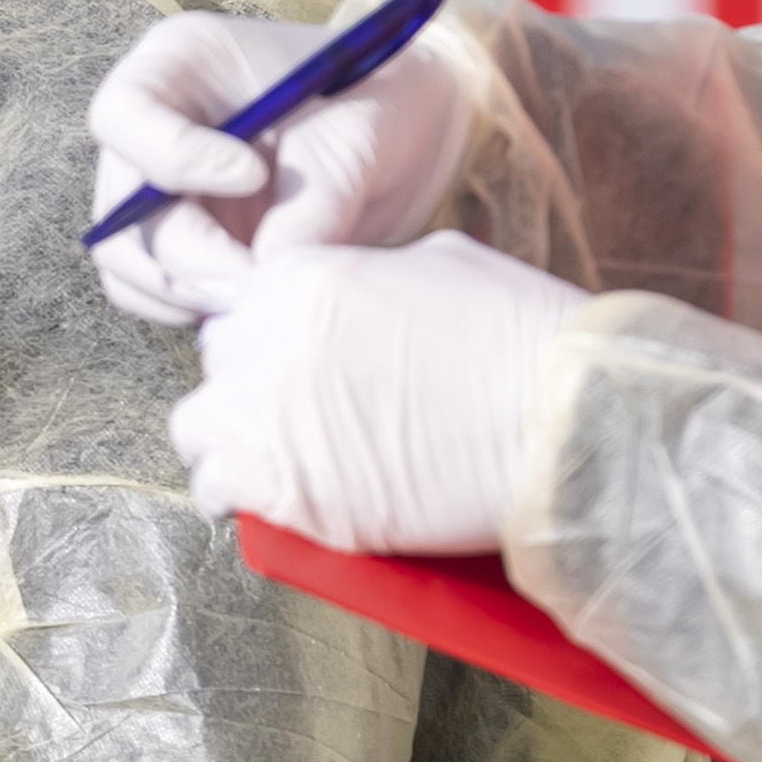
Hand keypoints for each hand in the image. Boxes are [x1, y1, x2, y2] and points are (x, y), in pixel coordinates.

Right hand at [85, 5, 475, 326]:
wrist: (405, 130)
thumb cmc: (378, 101)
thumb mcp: (355, 136)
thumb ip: (311, 202)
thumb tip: (265, 276)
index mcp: (180, 63)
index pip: (124, 114)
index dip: (175, 157)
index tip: (254, 177)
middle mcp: (152, 125)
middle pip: (122, 204)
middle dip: (189, 254)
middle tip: (256, 283)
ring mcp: (156, 187)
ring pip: (124, 257)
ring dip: (185, 290)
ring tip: (259, 298)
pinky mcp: (177, 239)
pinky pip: (149, 290)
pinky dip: (189, 308)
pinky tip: (248, 305)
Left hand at [167, 233, 587, 553]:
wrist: (562, 420)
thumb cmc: (523, 338)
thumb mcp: (442, 262)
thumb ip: (374, 274)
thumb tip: (365, 292)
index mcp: (302, 278)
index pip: (245, 304)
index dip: (270, 334)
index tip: (293, 359)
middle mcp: (269, 344)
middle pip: (221, 361)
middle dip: (251, 381)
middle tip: (293, 407)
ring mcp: (271, 422)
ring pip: (199, 428)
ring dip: (228, 439)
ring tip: (272, 456)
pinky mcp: (291, 495)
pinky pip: (216, 493)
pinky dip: (234, 497)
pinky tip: (265, 499)